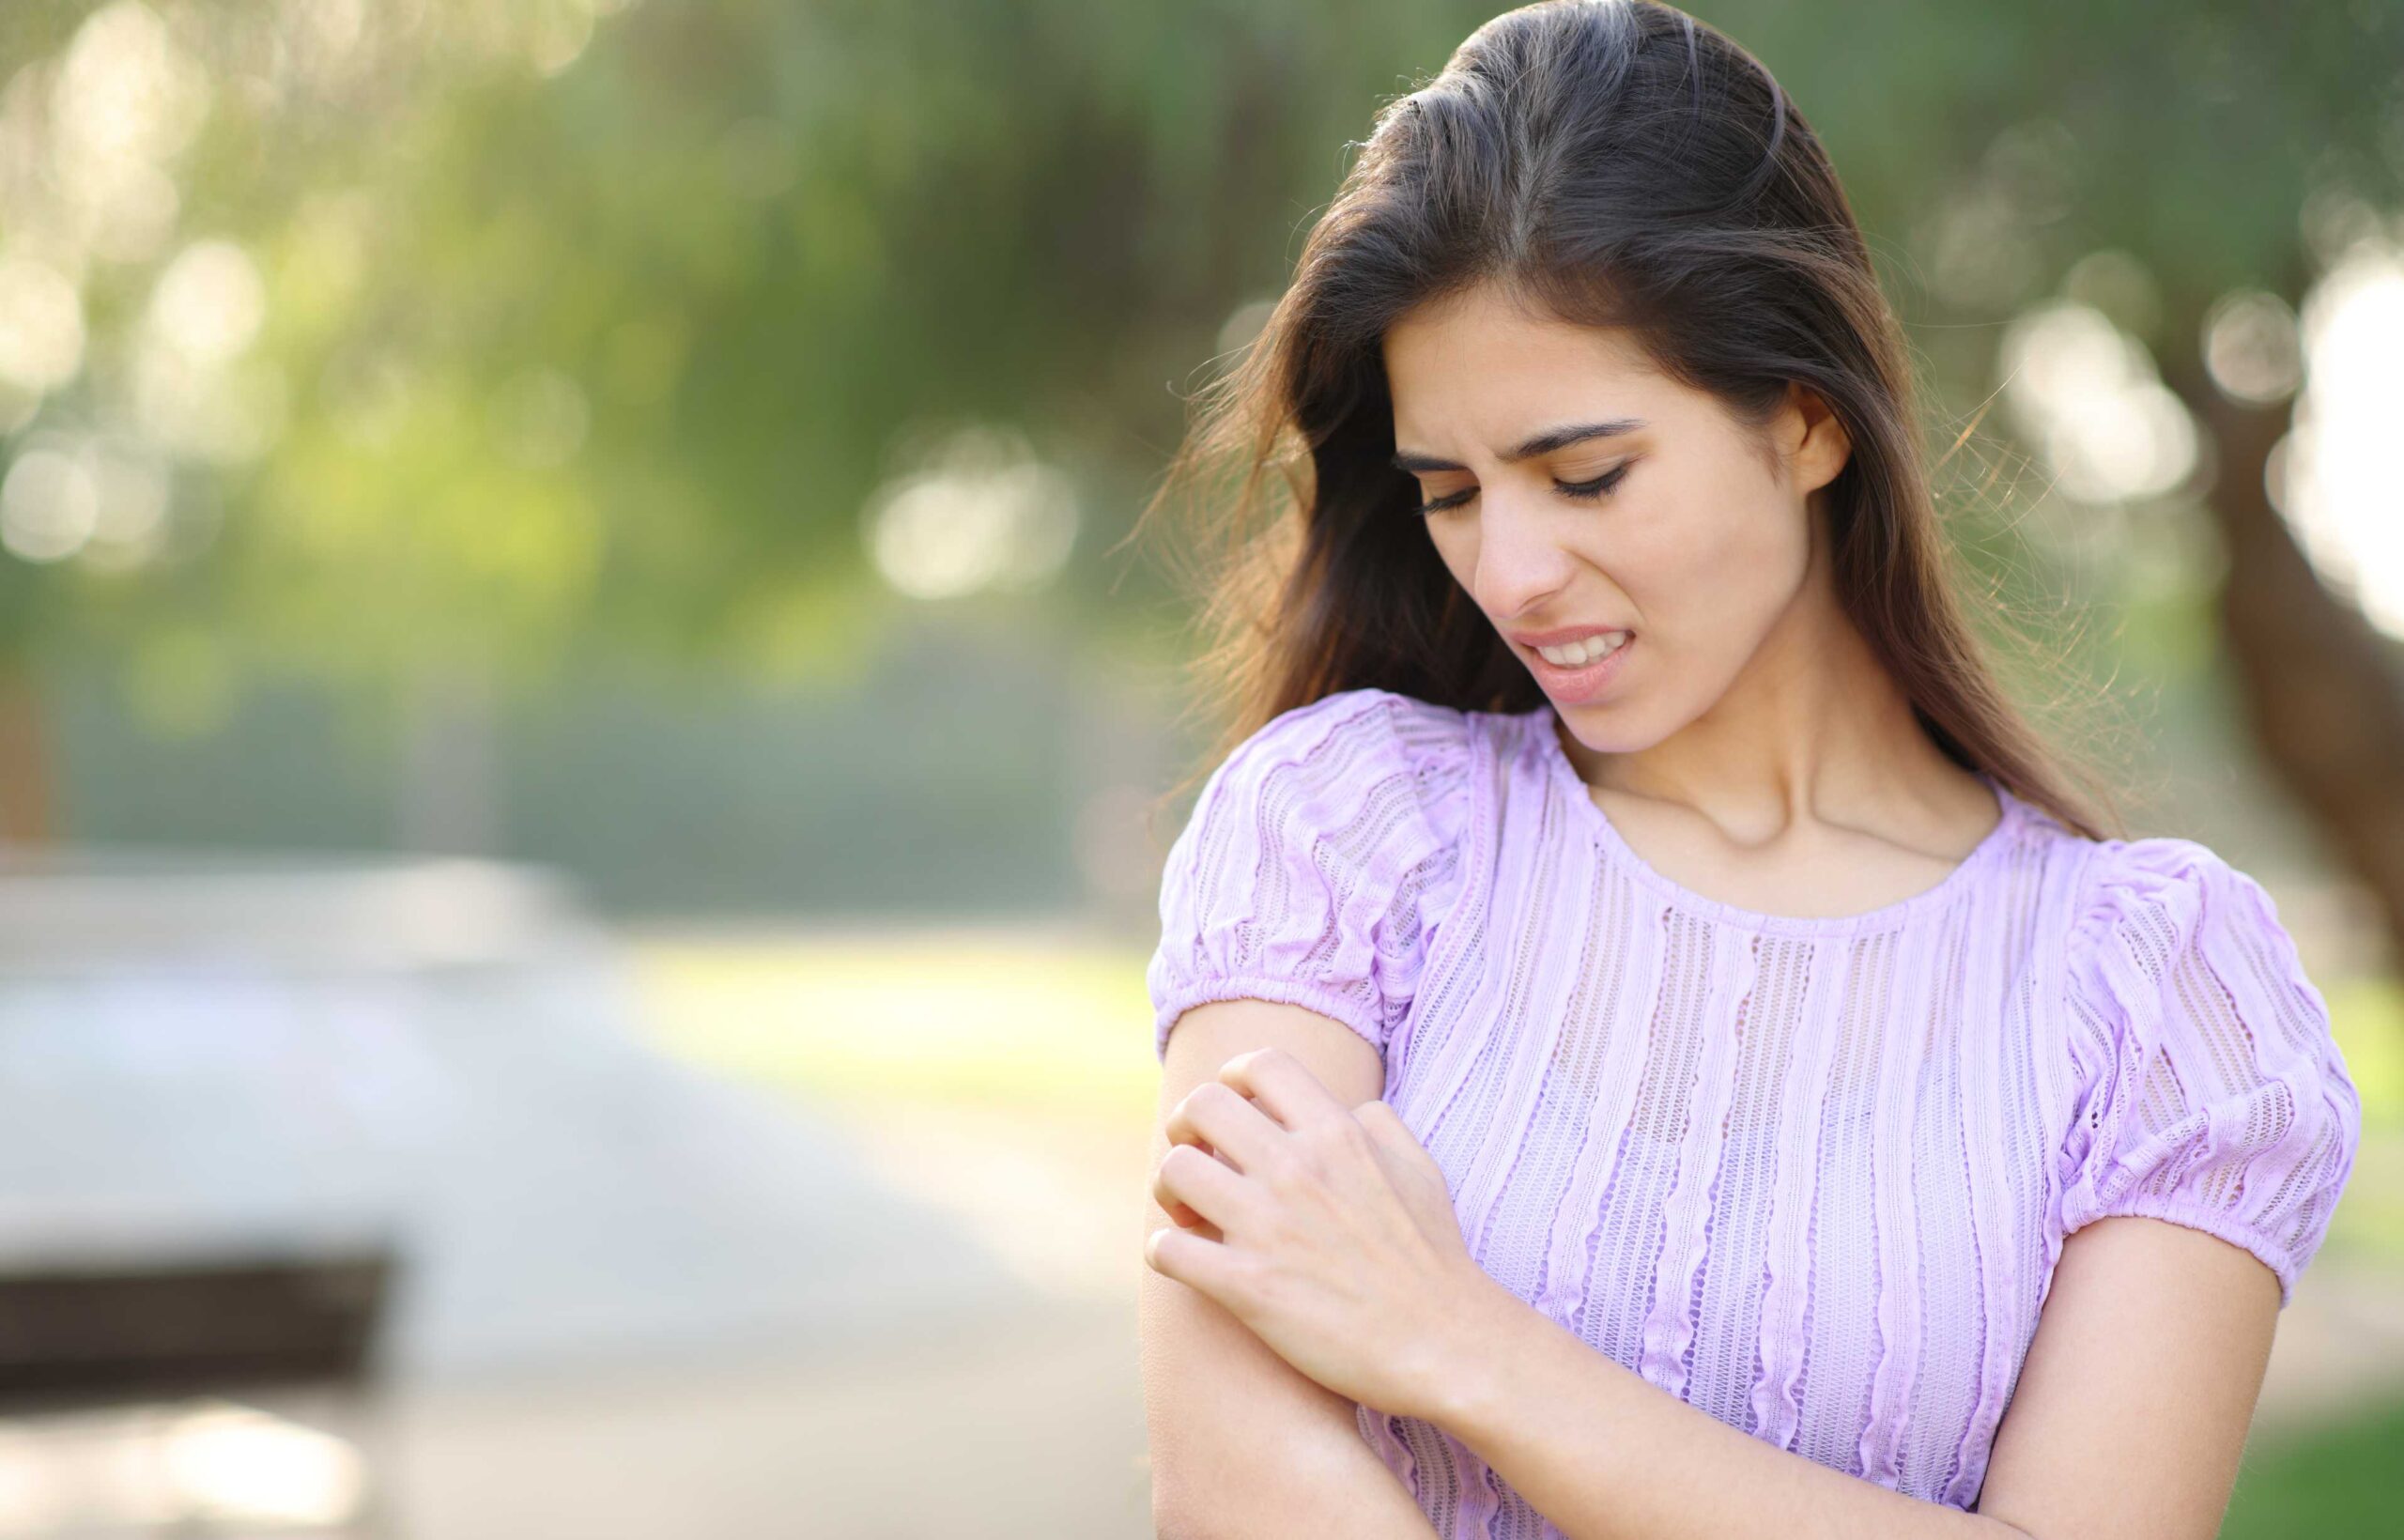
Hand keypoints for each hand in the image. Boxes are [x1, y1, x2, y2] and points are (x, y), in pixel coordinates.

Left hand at [1144, 1045, 1498, 1421]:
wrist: (1446, 1345)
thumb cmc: (1435, 1260)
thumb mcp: (1421, 1171)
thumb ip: (1379, 1125)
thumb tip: (1348, 1107)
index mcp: (1339, 1135)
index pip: (1260, 1065)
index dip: (1233, 1077)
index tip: (1232, 1107)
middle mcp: (1299, 1171)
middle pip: (1202, 1106)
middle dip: (1187, 1128)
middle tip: (1198, 1158)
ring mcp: (1270, 1229)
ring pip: (1174, 1171)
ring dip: (1169, 1190)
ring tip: (1188, 1213)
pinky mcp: (1248, 1288)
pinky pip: (1168, 1249)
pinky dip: (1165, 1251)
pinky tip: (1184, 1260)